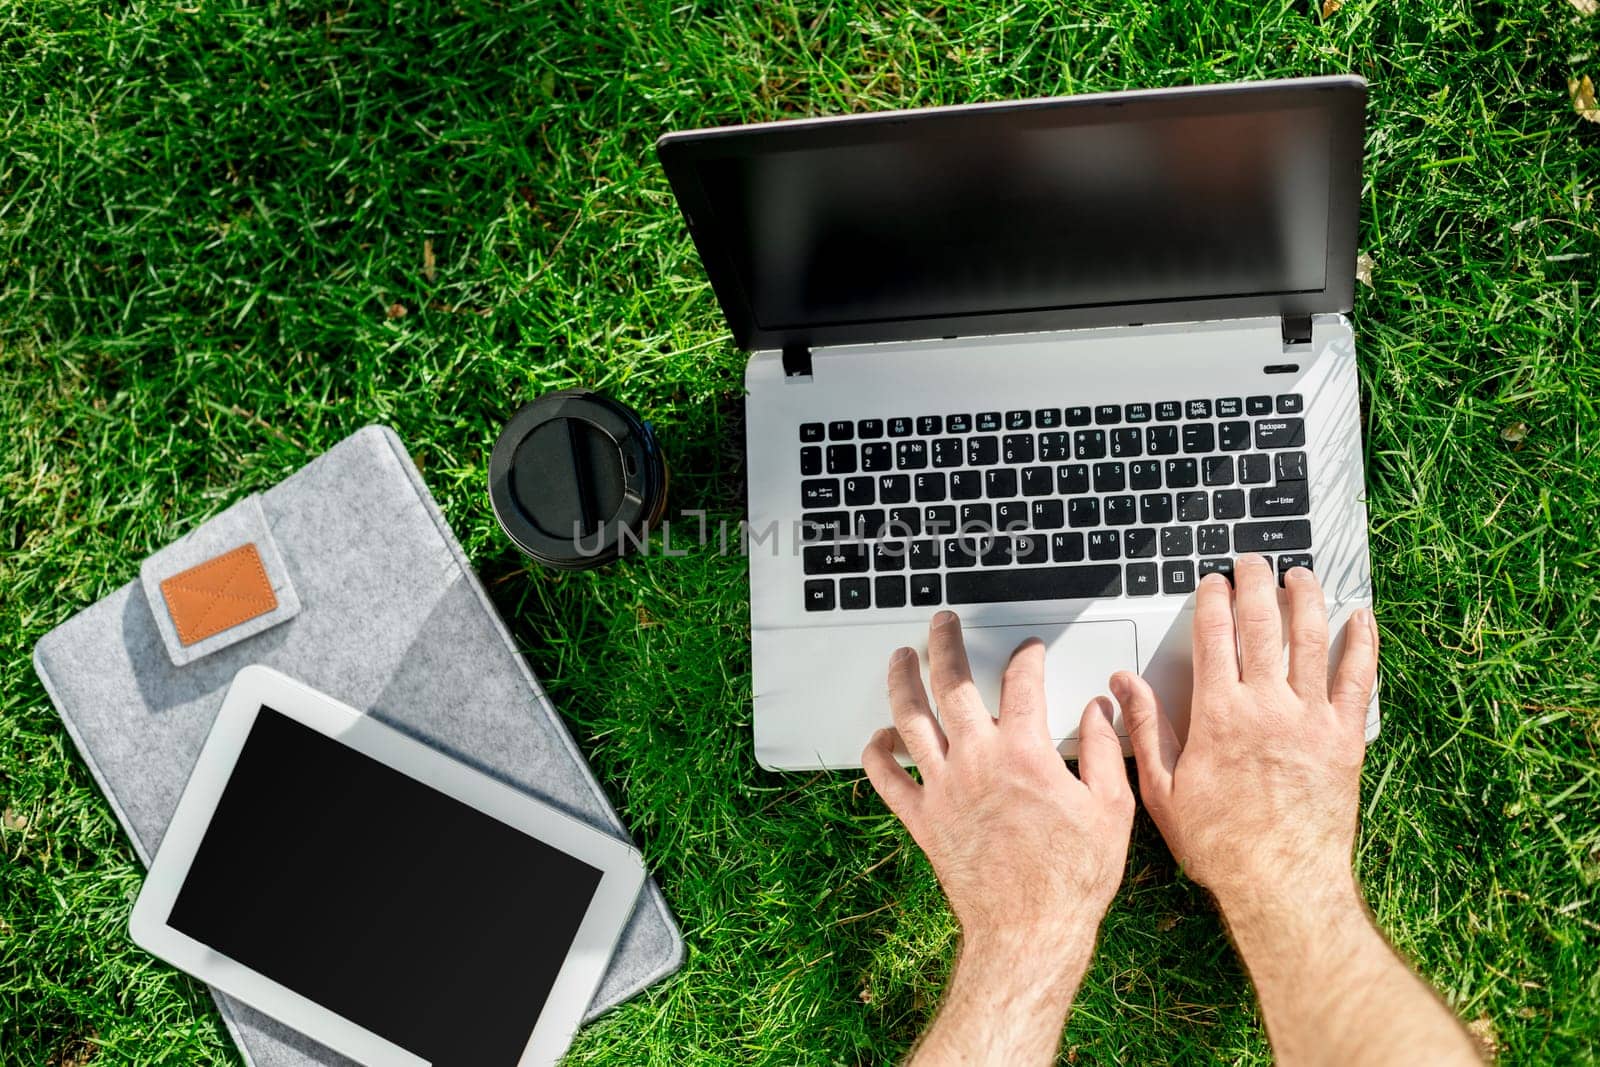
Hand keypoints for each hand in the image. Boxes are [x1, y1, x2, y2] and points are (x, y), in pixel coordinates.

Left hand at [862, 610, 1134, 992]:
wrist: (1030, 931)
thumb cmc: (1072, 878)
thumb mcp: (1111, 809)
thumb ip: (1103, 750)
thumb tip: (1100, 709)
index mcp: (1025, 753)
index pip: (1022, 683)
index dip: (1026, 657)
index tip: (1028, 650)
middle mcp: (976, 761)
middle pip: (952, 684)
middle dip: (945, 644)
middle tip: (942, 623)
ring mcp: (943, 789)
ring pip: (910, 720)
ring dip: (902, 682)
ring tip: (900, 658)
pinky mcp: (923, 819)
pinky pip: (887, 779)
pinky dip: (877, 754)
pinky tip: (878, 737)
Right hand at [1115, 555, 1377, 907]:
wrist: (1280, 884)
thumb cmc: (1220, 844)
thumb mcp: (1161, 789)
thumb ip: (1144, 728)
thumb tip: (1123, 684)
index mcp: (1218, 715)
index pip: (1213, 637)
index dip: (1213, 600)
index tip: (1213, 581)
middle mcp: (1265, 707)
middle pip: (1261, 625)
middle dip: (1255, 584)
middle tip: (1253, 562)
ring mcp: (1309, 719)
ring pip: (1311, 639)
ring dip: (1305, 599)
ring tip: (1300, 574)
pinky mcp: (1344, 738)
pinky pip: (1357, 679)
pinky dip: (1361, 644)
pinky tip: (1362, 618)